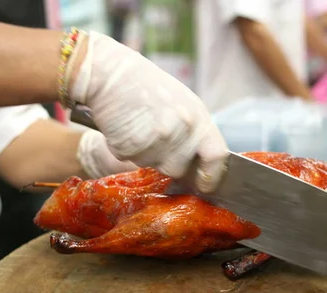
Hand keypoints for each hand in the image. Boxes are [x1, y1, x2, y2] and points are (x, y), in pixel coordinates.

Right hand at [69, 32, 228, 192]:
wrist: (110, 74)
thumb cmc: (147, 86)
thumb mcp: (183, 103)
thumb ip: (195, 132)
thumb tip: (201, 160)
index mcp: (198, 118)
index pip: (216, 157)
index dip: (212, 175)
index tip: (205, 183)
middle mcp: (181, 131)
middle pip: (180, 169)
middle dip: (170, 163)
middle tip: (158, 141)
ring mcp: (156, 141)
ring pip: (156, 167)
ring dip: (149, 157)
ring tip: (141, 130)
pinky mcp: (130, 148)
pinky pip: (131, 161)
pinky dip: (128, 151)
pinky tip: (127, 129)